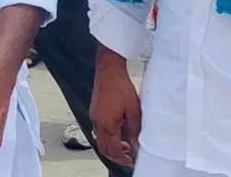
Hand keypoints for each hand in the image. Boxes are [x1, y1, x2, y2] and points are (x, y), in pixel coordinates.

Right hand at [90, 47, 140, 166]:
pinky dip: (107, 137)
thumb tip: (136, 145)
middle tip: (128, 157)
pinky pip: (98, 131)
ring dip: (111, 146)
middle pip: (104, 148)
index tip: (131, 160)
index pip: (113, 150)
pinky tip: (117, 132)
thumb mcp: (133, 110)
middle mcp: (97, 123)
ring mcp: (94, 117)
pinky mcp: (94, 111)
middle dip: (116, 155)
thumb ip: (134, 130)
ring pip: (100, 140)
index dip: (122, 158)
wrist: (109, 70)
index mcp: (107, 124)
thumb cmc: (121, 86)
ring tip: (125, 145)